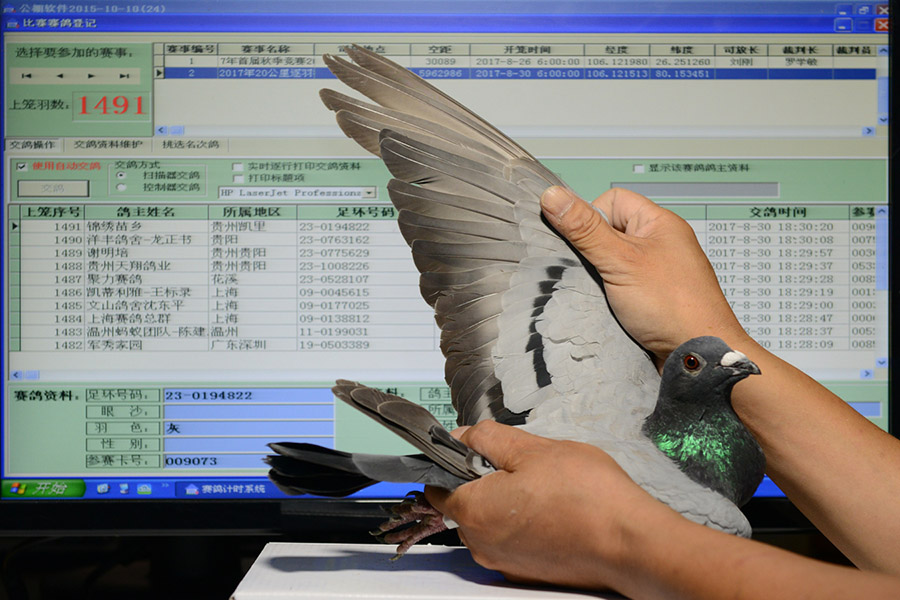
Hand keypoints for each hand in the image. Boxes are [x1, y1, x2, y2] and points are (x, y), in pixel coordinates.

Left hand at [425, 421, 672, 589]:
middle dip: (484, 482)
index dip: (452, 462)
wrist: (631, 544)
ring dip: (506, 503)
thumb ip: (489, 439)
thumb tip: (464, 436)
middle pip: (465, 505)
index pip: (437, 486)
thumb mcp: (533, 448)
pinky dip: (525, 525)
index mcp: (474, 511)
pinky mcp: (529, 574)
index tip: (474, 451)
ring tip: (545, 488)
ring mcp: (506, 563)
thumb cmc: (588, 497)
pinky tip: (554, 511)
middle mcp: (482, 544)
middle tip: (521, 465)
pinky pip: (513, 542)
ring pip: (491, 524)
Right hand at [541, 186, 746, 366]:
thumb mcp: (620, 261)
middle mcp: (659, 244)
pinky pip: (618, 286)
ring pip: (610, 262)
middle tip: (591, 270)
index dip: (591, 217)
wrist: (698, 357)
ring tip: (599, 293)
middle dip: (591, 251)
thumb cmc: (672, 305)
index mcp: (659, 224)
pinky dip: (607, 296)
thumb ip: (584, 229)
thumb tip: (552, 196)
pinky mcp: (650, 299)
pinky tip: (606, 308)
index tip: (584, 243)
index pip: (612, 200)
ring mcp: (656, 272)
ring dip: (598, 277)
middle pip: (608, 232)